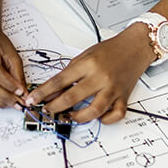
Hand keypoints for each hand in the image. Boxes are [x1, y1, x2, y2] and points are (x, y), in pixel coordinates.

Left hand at [25, 24, 155, 123]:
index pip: (59, 81)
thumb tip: (53, 90)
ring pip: (94, 110)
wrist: (134, 47)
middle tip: (47, 110)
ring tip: (69, 116)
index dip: (43, 92)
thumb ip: (70, 73)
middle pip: (72, 97)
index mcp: (87, 64)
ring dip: (78, 117)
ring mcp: (113, 89)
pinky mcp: (124, 97)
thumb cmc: (109, 50)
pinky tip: (97, 117)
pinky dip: (105, 120)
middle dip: (55, 107)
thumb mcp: (84, 56)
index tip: (33, 99)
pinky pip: (114, 115)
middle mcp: (100, 77)